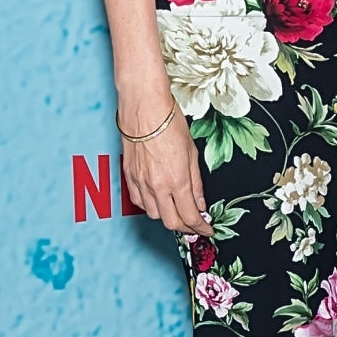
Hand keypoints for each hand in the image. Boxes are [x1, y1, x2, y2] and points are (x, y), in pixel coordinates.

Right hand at [120, 106, 212, 233]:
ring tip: (178, 209)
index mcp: (177, 180)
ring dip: (168, 216)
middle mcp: (157, 186)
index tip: (207, 229)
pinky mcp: (129, 176)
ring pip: (154, 214)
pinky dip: (150, 206)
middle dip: (186, 227)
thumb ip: (196, 182)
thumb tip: (200, 203)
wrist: (143, 107)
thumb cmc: (169, 123)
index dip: (200, 228)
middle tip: (195, 225)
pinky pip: (139, 201)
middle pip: (171, 222)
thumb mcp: (192, 152)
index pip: (190, 216)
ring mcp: (140, 182)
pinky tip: (159, 199)